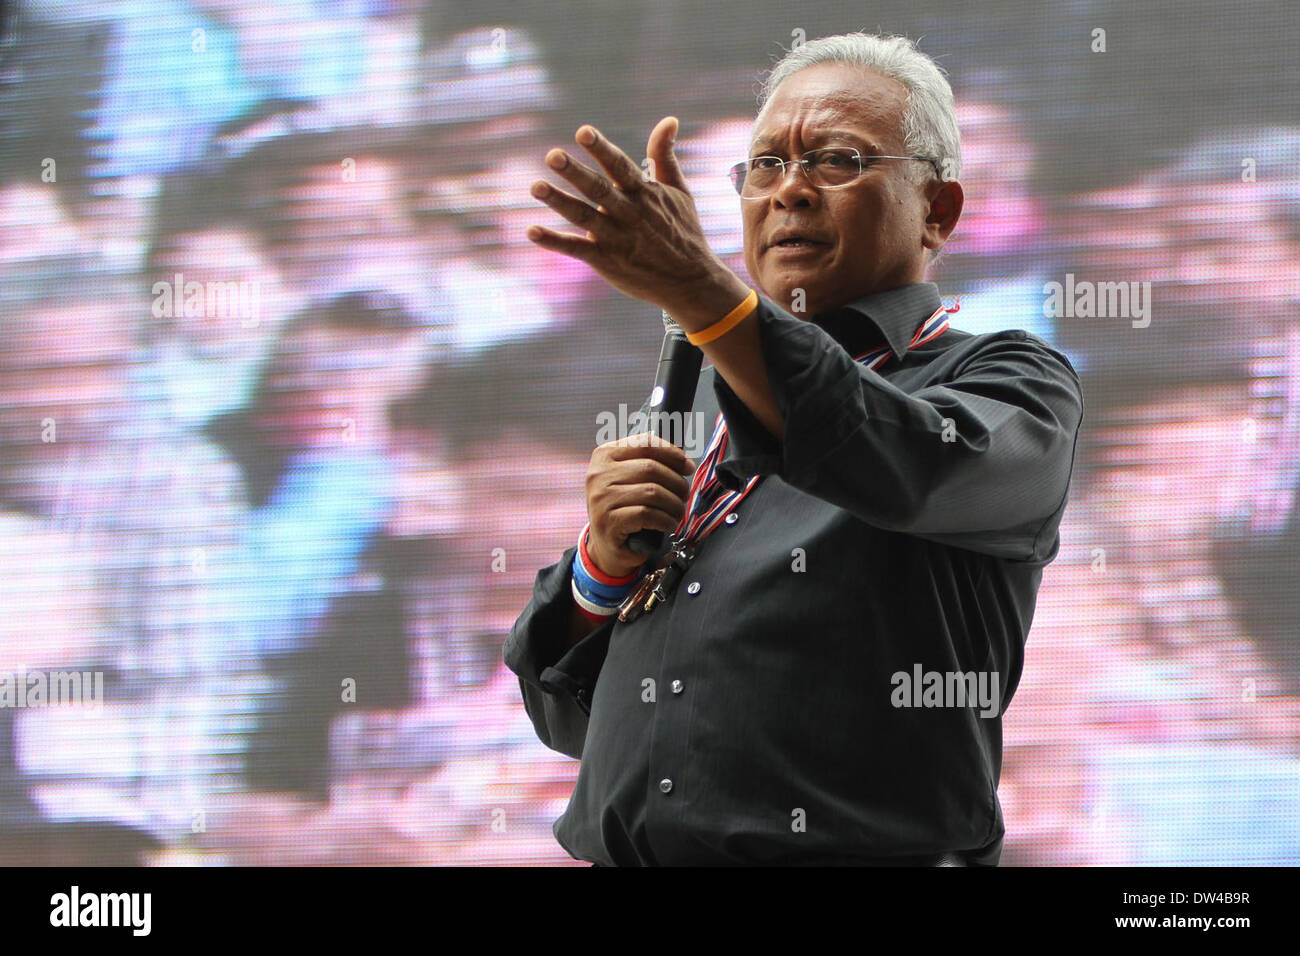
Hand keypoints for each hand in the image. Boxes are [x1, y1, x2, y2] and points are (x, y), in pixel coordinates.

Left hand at [527, 117, 744, 319]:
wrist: (691, 282)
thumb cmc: (683, 231)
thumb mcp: (679, 191)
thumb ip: (665, 156)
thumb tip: (670, 119)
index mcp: (644, 193)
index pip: (619, 166)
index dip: (601, 149)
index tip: (583, 132)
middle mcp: (629, 213)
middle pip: (598, 189)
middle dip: (575, 172)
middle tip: (552, 156)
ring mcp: (616, 238)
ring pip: (584, 216)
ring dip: (559, 201)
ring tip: (535, 187)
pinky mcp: (607, 261)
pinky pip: (577, 250)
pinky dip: (554, 242)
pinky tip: (532, 231)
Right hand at [584, 431, 695, 577]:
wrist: (607, 546)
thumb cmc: (623, 509)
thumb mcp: (629, 480)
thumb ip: (648, 464)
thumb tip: (682, 460)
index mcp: (604, 456)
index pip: (644, 444)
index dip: (671, 454)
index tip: (687, 467)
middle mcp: (598, 474)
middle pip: (650, 468)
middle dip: (676, 482)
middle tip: (684, 495)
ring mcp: (600, 498)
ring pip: (651, 492)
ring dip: (673, 504)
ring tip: (677, 511)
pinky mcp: (608, 521)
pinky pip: (647, 513)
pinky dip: (664, 519)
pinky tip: (667, 523)